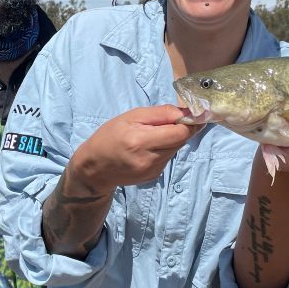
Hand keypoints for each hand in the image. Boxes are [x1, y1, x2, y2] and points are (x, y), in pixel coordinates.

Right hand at [70, 105, 200, 193]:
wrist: (94, 168)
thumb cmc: (109, 136)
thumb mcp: (130, 116)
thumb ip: (160, 114)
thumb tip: (186, 111)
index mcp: (141, 141)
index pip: (180, 132)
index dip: (190, 122)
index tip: (193, 113)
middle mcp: (150, 159)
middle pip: (181, 141)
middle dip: (181, 128)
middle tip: (169, 120)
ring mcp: (153, 170)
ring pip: (175, 149)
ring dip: (171, 139)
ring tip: (153, 135)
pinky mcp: (154, 176)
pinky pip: (168, 157)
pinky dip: (164, 149)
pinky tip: (149, 147)